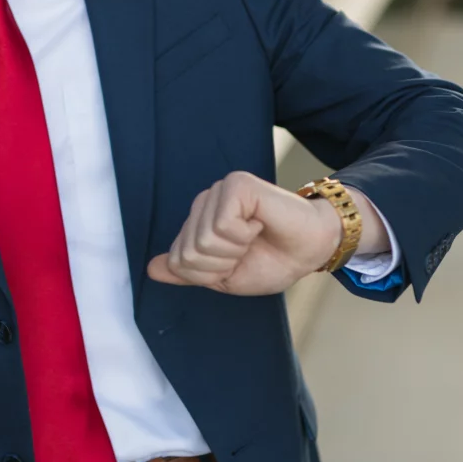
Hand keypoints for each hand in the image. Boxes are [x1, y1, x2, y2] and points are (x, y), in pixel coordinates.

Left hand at [146, 171, 342, 294]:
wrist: (311, 250)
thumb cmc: (273, 260)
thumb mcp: (223, 276)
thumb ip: (188, 272)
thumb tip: (151, 269)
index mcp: (198, 223)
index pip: (178, 262)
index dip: (209, 274)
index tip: (236, 262)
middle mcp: (204, 203)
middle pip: (188, 254)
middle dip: (221, 264)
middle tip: (248, 249)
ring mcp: (219, 191)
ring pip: (203, 241)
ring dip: (235, 250)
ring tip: (254, 236)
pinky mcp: (237, 185)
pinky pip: (222, 225)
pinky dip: (244, 235)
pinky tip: (259, 223)